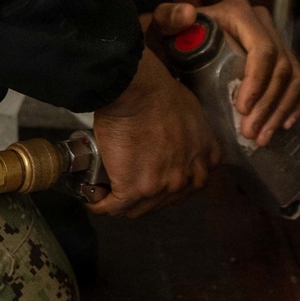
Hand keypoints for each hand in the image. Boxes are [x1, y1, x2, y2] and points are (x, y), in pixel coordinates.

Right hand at [90, 43, 220, 218]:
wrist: (138, 91)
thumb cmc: (162, 92)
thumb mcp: (192, 112)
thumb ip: (192, 133)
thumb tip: (177, 135)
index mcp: (206, 160)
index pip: (189, 184)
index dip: (168, 180)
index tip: (153, 173)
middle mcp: (189, 179)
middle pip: (164, 201)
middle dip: (145, 195)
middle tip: (127, 181)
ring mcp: (162, 187)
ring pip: (138, 209)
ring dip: (122, 203)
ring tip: (107, 190)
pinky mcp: (133, 189)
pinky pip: (113, 207)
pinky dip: (100, 204)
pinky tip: (94, 198)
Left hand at [151, 0, 299, 145]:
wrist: (181, 47)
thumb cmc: (170, 39)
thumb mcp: (162, 28)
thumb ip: (166, 19)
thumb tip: (188, 13)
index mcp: (238, 13)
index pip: (262, 49)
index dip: (257, 81)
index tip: (242, 110)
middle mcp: (262, 21)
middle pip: (281, 67)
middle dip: (268, 104)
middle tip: (250, 133)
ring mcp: (276, 39)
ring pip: (294, 77)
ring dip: (280, 111)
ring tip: (261, 137)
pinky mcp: (283, 58)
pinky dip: (295, 105)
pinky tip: (283, 126)